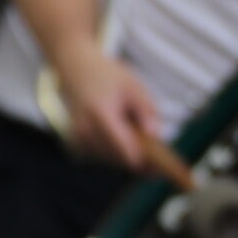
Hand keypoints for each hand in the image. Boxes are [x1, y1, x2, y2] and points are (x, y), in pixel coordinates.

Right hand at [54, 46, 167, 172]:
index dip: (146, 161)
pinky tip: (119, 137)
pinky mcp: (75, 145)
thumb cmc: (106, 76)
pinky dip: (113, 153)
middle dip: (140, 159)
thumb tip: (155, 134)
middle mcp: (85, 129)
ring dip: (126, 156)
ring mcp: (77, 139)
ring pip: (111, 162)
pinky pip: (101, 159)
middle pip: (120, 160)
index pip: (125, 150)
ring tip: (134, 137)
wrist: (76, 69)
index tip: (162, 167)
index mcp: (100, 114)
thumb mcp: (134, 87)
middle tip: (156, 155)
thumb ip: (147, 110)